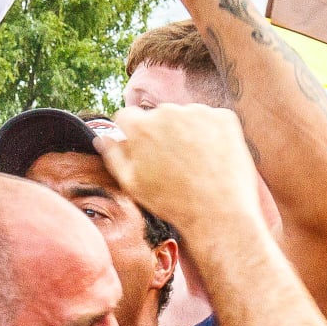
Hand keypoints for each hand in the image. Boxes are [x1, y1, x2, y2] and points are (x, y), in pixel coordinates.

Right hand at [96, 104, 262, 238]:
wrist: (219, 213)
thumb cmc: (172, 202)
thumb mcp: (132, 185)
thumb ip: (114, 156)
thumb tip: (103, 138)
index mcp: (141, 127)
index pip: (128, 117)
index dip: (134, 134)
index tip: (145, 149)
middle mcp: (167, 112)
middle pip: (159, 116)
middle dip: (162, 133)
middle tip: (174, 163)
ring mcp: (198, 112)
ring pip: (186, 117)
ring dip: (188, 132)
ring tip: (196, 164)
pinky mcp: (223, 117)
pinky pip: (212, 120)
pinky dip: (212, 134)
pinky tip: (212, 158)